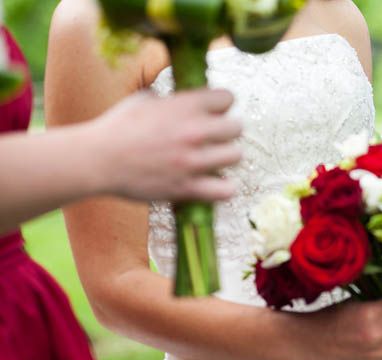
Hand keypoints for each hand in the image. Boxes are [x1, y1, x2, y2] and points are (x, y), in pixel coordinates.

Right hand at [90, 89, 242, 201]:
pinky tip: (215, 183)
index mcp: (184, 106)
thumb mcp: (142, 101)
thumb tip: (180, 101)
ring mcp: (192, 161)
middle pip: (237, 127)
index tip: (213, 113)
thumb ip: (169, 100)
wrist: (96, 160)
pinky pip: (226, 190)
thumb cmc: (116, 128)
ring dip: (226, 157)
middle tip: (215, 138)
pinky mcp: (187, 187)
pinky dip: (224, 188)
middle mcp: (193, 131)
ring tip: (214, 160)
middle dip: (227, 131)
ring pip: (236, 156)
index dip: (221, 105)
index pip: (227, 98)